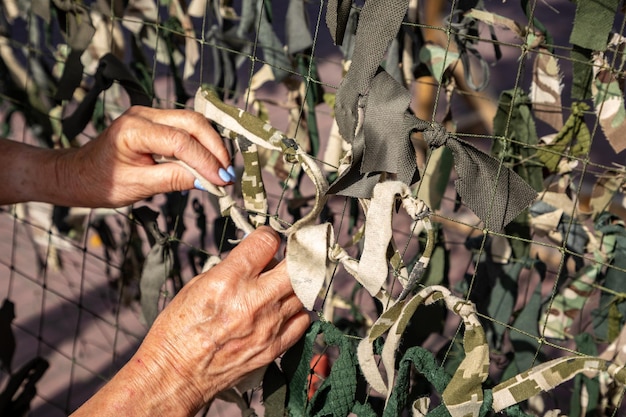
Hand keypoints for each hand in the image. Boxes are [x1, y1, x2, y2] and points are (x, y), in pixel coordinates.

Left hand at [58, 106, 231, 206]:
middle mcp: (143, 114)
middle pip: (193, 122)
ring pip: (194, 122)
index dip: (205, 161)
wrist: (78, 174)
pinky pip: (187, 127)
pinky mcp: (156, 121)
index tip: (223, 181)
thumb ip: (173, 179)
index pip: (180, 141)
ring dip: (212, 145)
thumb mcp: (138, 186)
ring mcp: (150, 114)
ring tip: (223, 170)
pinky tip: (210, 162)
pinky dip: (203, 144)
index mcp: (133, 130)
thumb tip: (208, 181)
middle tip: (229, 174)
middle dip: (215, 148)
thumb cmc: (101, 183)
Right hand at [77, 227, 308, 416]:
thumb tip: (252, 259)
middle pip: (296, 266)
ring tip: (279, 287)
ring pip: (302, 292)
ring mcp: (268, 325)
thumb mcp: (195, 286)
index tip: (266, 241)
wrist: (175, 375)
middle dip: (292, 257)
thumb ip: (228, 269)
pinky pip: (302, 320)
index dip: (268, 236)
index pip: (267, 242)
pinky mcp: (274, 347)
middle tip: (284, 259)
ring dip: (294, 285)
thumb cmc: (178, 331)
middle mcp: (254, 300)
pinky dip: (296, 312)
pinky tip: (282, 310)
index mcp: (229, 280)